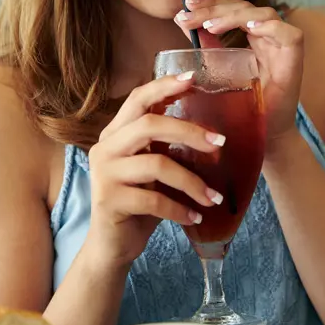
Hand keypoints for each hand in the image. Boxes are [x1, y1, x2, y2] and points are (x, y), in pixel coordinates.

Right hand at [86, 74, 224, 268]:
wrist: (111, 246)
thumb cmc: (139, 202)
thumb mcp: (152, 168)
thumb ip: (167, 146)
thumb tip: (212, 132)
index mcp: (116, 133)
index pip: (138, 99)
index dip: (164, 86)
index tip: (193, 79)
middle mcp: (105, 147)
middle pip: (149, 125)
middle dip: (188, 131)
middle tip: (220, 142)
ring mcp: (104, 173)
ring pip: (156, 164)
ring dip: (192, 181)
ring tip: (213, 198)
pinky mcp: (109, 201)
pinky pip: (153, 200)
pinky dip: (180, 209)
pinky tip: (195, 217)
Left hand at [174, 0, 303, 143]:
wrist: (265, 136)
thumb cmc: (245, 106)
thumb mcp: (218, 71)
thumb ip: (205, 45)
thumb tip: (181, 20)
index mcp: (253, 37)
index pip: (232, 9)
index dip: (210, 3)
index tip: (185, 4)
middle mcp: (269, 37)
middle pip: (244, 7)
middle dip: (215, 7)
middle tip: (190, 12)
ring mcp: (283, 46)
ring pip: (264, 14)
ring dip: (235, 16)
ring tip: (210, 25)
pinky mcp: (295, 60)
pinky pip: (289, 34)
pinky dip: (270, 27)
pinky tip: (249, 28)